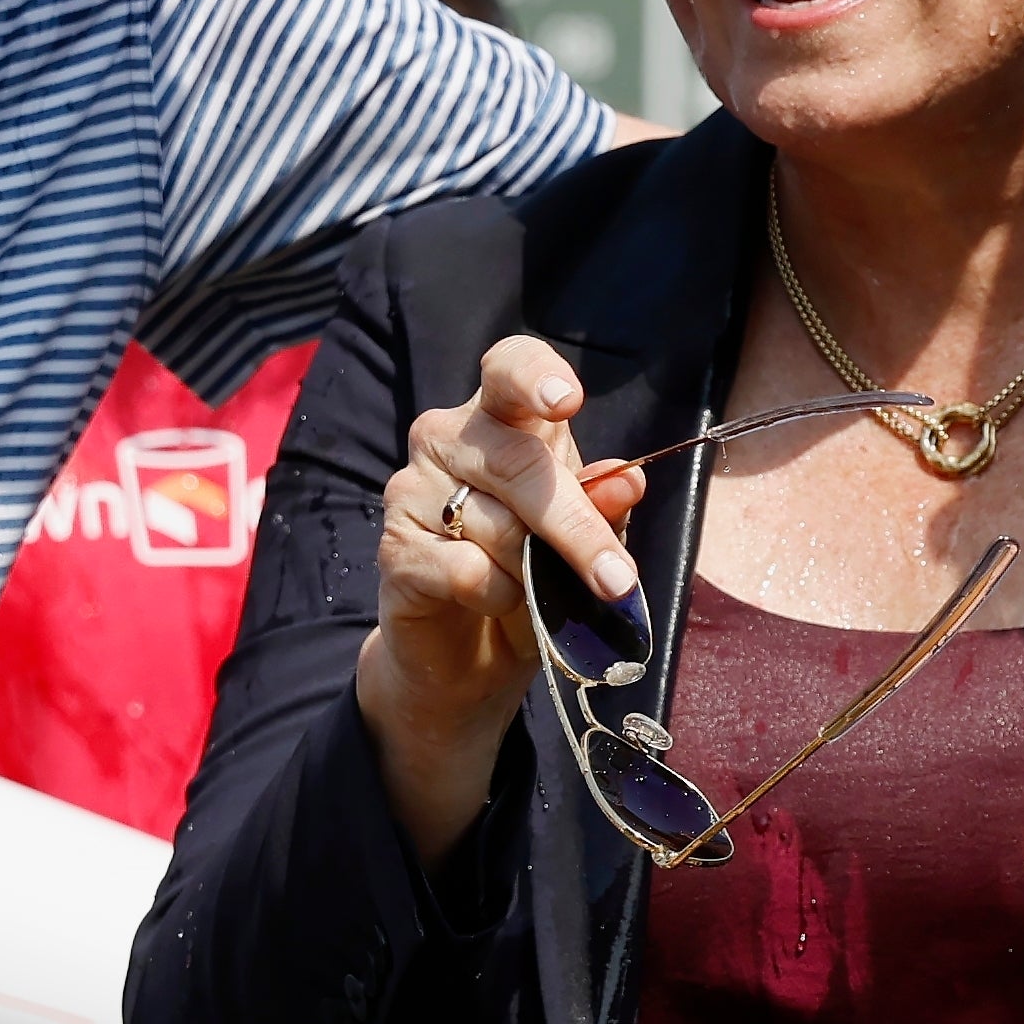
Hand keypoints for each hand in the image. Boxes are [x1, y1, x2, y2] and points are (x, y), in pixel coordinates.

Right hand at [358, 336, 644, 849]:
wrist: (467, 656)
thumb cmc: (530, 575)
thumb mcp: (579, 541)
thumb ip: (602, 508)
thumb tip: (629, 481)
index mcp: (501, 417)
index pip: (510, 367)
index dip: (535, 376)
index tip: (565, 402)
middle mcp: (447, 438)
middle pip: (518, 462)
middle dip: (575, 527)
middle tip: (615, 580)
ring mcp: (412, 490)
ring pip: (496, 526)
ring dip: (535, 573)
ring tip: (534, 590)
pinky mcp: (394, 550)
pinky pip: (467, 570)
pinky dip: (499, 596)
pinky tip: (493, 600)